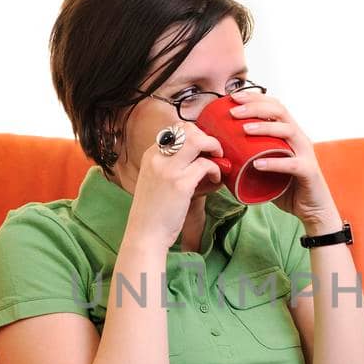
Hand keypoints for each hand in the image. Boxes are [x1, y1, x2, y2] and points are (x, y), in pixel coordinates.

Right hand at [128, 127, 224, 247]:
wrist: (145, 234)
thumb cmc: (153, 212)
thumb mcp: (154, 180)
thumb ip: (169, 166)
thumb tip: (197, 158)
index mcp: (150, 155)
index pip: (175, 129)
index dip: (195, 134)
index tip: (204, 148)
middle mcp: (158, 158)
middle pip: (187, 129)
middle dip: (206, 137)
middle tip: (214, 151)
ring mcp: (169, 170)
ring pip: (198, 141)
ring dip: (214, 147)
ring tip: (219, 161)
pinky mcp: (181, 184)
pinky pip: (206, 164)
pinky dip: (216, 169)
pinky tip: (216, 179)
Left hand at [225, 91, 340, 231]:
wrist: (313, 209)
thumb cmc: (287, 187)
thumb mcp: (267, 167)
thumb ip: (251, 157)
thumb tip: (222, 153)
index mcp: (289, 133)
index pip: (274, 106)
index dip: (254, 98)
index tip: (232, 97)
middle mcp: (299, 138)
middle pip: (280, 111)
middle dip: (255, 107)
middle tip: (233, 112)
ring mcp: (306, 154)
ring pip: (287, 131)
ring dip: (265, 127)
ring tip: (244, 130)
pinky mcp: (309, 171)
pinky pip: (291, 164)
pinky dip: (274, 163)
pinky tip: (257, 164)